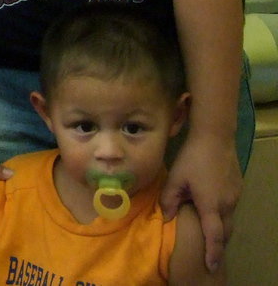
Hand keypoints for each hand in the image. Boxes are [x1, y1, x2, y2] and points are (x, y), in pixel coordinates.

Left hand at [160, 133, 241, 272]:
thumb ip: (169, 199)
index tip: (211, 266)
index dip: (213, 253)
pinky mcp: (237, 188)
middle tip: (209, 251)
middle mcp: (227, 204)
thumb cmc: (192, 158)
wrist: (215, 137)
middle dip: (217, 243)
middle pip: (225, 231)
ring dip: (220, 227)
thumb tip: (165, 217)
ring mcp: (235, 196)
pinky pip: (230, 207)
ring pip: (229, 219)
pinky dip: (222, 214)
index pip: (214, 236)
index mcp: (211, 205)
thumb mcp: (175, 178)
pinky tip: (212, 208)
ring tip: (209, 232)